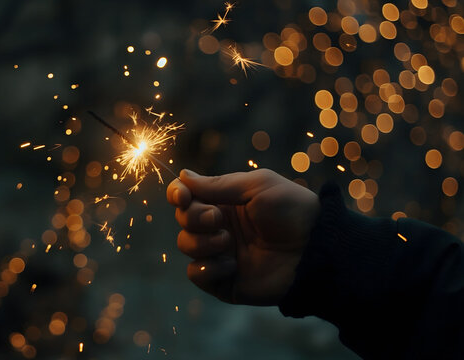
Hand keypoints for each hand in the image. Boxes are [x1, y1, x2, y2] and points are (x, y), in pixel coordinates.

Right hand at [166, 168, 319, 305]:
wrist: (314, 250)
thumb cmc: (292, 210)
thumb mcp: (258, 186)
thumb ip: (218, 184)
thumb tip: (184, 176)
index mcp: (224, 201)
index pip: (186, 195)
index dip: (177, 194)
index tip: (182, 196)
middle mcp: (218, 226)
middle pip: (182, 219)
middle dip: (194, 217)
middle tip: (218, 218)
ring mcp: (220, 253)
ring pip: (185, 245)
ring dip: (201, 242)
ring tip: (228, 242)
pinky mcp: (223, 280)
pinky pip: (196, 273)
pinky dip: (208, 268)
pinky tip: (232, 265)